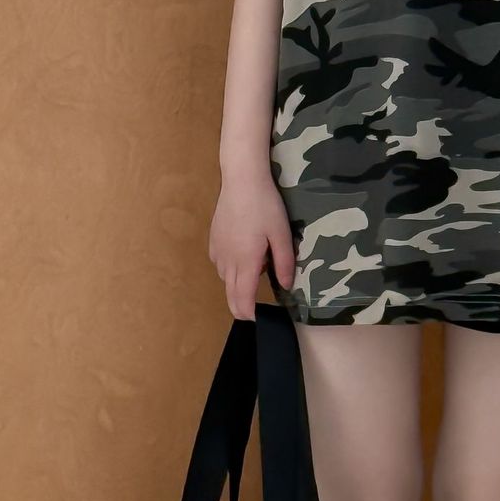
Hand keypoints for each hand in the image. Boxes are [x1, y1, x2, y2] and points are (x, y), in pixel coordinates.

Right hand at [209, 175, 295, 319]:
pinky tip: (240, 257)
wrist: (242, 180)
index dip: (247, 313)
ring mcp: (218, 249)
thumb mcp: (281, 234)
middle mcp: (228, 260)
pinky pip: (219, 263)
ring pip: (224, 278)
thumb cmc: (265, 206)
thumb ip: (284, 262)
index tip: (255, 320)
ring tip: (253, 275)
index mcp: (246, 262)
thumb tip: (286, 286)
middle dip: (239, 306)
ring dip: (235, 285)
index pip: (242, 298)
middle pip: (230, 293)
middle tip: (250, 313)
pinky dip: (229, 269)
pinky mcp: (213, 239)